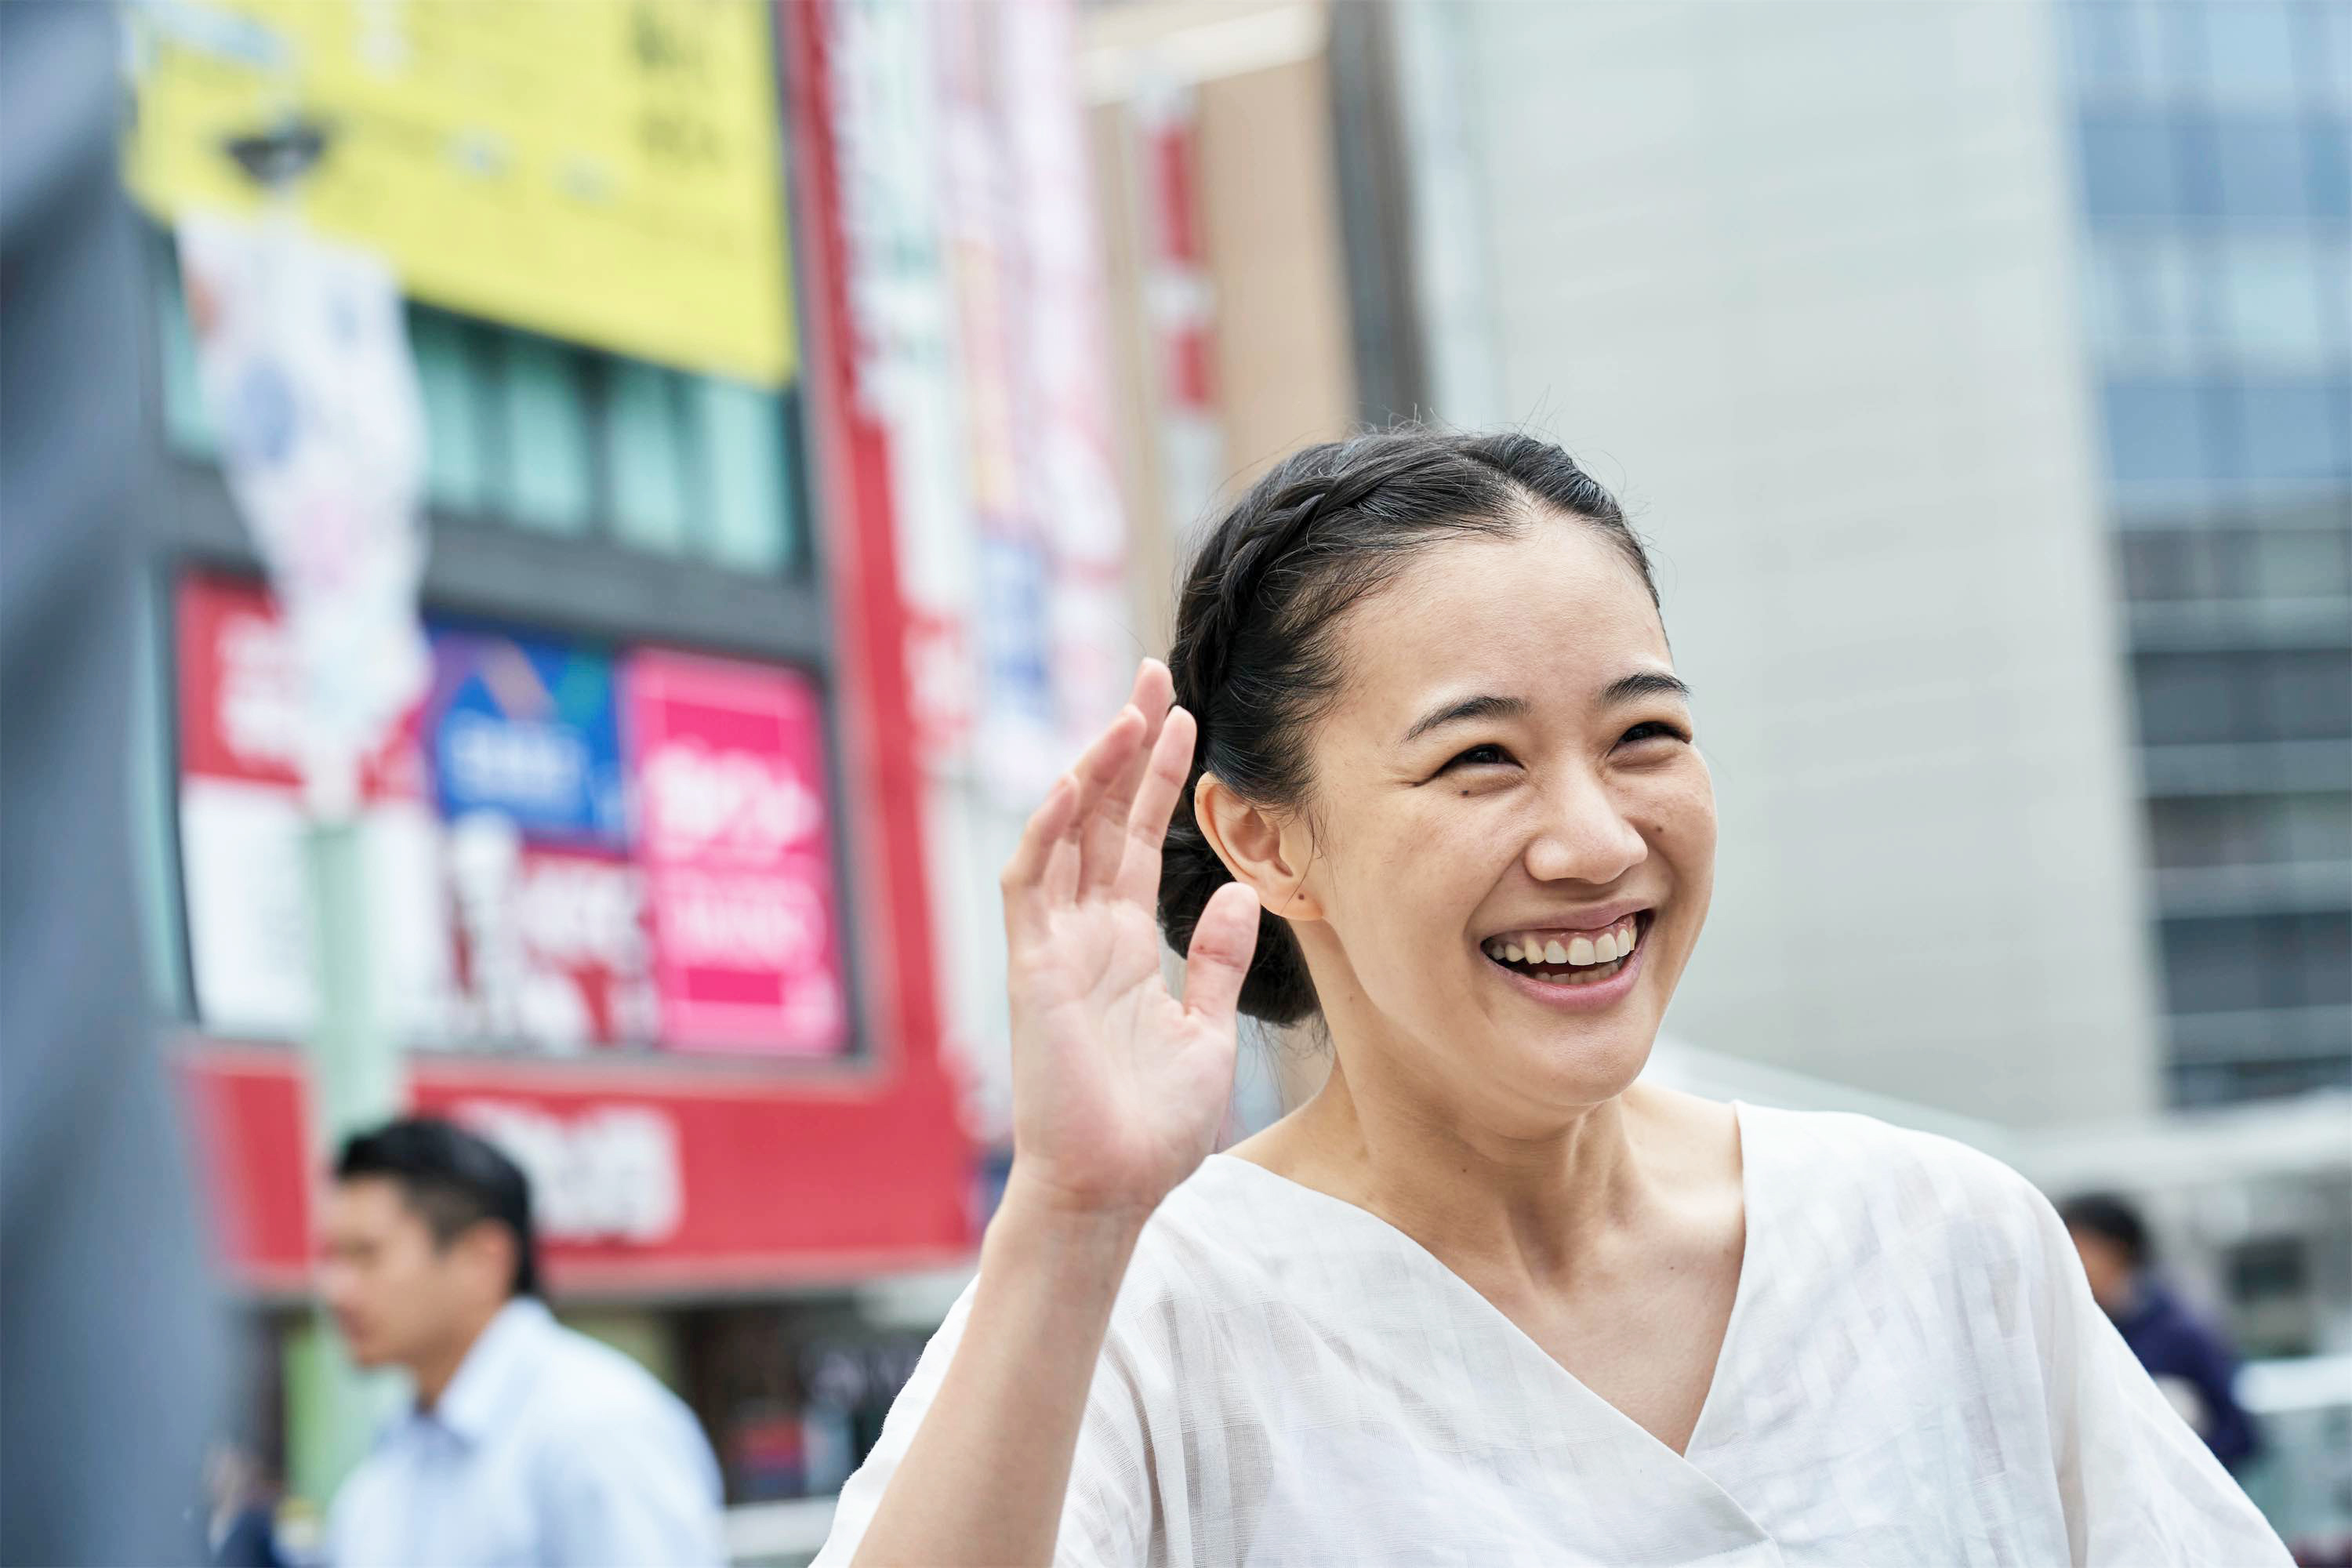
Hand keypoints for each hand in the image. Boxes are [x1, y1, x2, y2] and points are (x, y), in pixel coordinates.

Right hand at [997, 660, 1261, 1221]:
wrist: (1110, 1191)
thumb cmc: (1151, 1128)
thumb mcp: (1205, 1032)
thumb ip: (1216, 961)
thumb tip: (1237, 894)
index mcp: (1123, 946)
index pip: (1138, 840)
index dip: (1159, 776)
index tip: (1186, 716)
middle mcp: (1085, 934)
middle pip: (1103, 818)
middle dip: (1126, 746)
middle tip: (1151, 675)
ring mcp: (1055, 948)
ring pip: (1068, 835)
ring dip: (1094, 770)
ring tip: (1128, 709)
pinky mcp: (1034, 971)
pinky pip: (1032, 886)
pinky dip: (1050, 832)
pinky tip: (1077, 784)